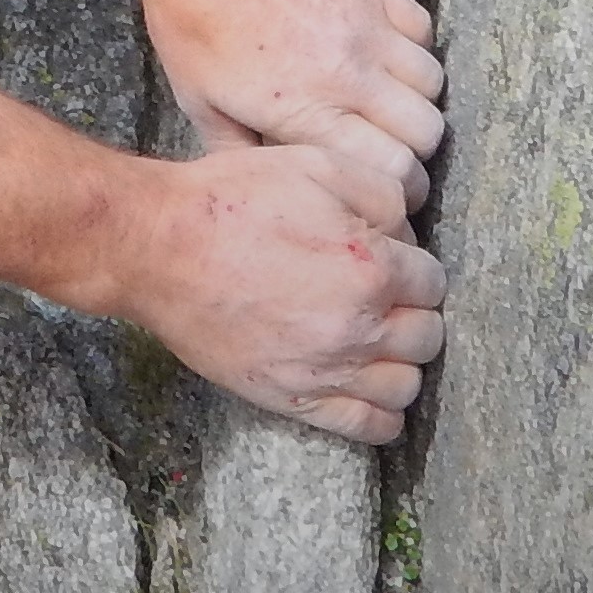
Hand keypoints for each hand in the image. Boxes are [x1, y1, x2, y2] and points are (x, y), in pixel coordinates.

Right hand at [104, 140, 448, 441]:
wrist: (159, 248)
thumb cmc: (231, 200)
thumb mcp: (314, 164)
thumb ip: (379, 191)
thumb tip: (407, 232)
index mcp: (370, 268)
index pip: (432, 280)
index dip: (413, 265)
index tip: (389, 258)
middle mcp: (358, 327)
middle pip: (427, 335)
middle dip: (412, 311)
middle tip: (382, 295)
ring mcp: (327, 370)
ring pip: (406, 386)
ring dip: (400, 361)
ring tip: (375, 339)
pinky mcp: (293, 398)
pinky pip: (370, 428)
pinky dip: (381, 412)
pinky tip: (364, 384)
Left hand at [136, 0, 446, 233]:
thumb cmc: (190, 23)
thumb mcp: (200, 104)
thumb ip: (241, 152)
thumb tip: (272, 181)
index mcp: (308, 114)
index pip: (394, 170)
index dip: (399, 188)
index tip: (390, 187)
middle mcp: (349, 75)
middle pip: (427, 131)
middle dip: (413, 148)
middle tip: (392, 144)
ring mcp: (366, 27)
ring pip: (432, 81)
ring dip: (414, 97)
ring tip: (386, 96)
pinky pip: (422, 27)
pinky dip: (411, 45)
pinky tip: (382, 48)